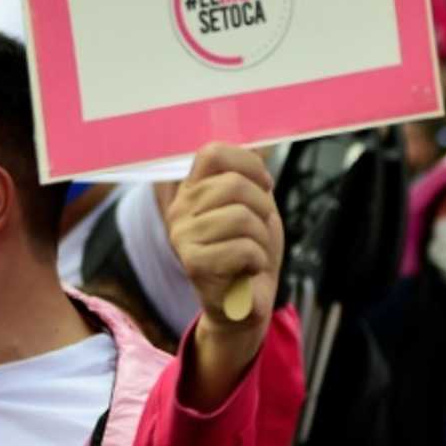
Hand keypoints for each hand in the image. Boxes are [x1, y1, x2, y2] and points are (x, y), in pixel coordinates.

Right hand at [166, 142, 283, 339]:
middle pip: (233, 185)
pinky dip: (258, 261)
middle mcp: (180, 211)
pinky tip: (247, 271)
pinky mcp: (194, 265)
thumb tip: (263, 139)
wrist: (246, 306)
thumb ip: (251, 175)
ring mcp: (183, 238)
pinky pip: (243, 248)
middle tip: (260, 231)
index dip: (249, 164)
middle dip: (262, 208)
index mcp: (192, 191)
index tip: (265, 186)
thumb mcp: (255, 208)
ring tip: (252, 255)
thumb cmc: (250, 255)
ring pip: (242, 218)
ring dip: (261, 239)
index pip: (213, 153)